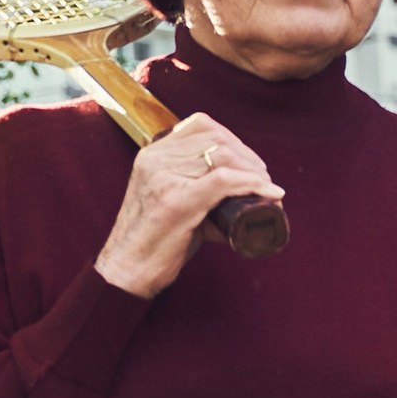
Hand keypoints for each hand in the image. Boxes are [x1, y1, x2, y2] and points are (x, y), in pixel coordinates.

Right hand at [95, 121, 283, 298]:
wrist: (127, 271)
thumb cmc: (155, 242)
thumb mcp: (172, 201)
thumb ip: (198, 190)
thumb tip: (242, 196)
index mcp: (153, 154)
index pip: (201, 125)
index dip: (234, 140)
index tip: (251, 163)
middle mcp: (156, 160)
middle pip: (217, 140)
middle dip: (249, 158)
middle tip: (264, 180)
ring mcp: (165, 178)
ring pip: (224, 157)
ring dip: (255, 172)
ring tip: (267, 189)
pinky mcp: (177, 201)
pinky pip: (224, 181)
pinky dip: (252, 184)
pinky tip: (270, 193)